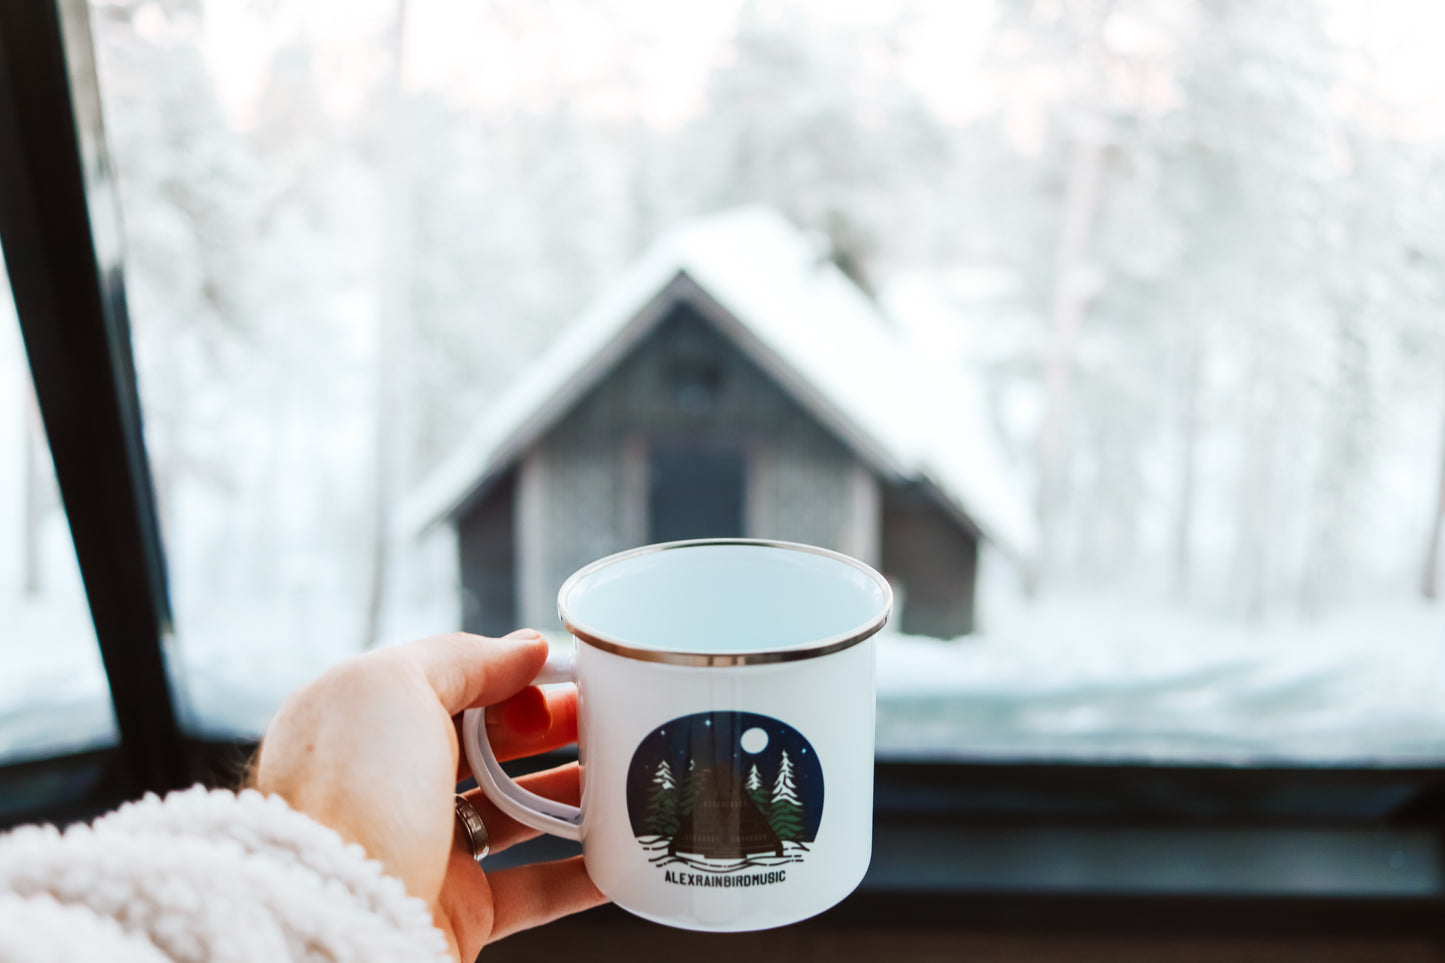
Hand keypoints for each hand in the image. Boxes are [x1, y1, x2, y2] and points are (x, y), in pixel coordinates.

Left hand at [252, 629, 605, 960]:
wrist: (330, 925)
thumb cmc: (348, 796)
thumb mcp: (394, 687)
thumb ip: (462, 657)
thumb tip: (524, 648)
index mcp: (364, 726)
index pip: (451, 683)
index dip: (511, 673)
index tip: (571, 670)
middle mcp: (389, 787)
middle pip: (489, 746)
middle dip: (551, 727)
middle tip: (607, 719)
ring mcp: (424, 851)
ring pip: (515, 813)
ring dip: (572, 794)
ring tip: (623, 776)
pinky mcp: (456, 912)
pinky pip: (532, 889)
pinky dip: (579, 872)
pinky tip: (618, 850)